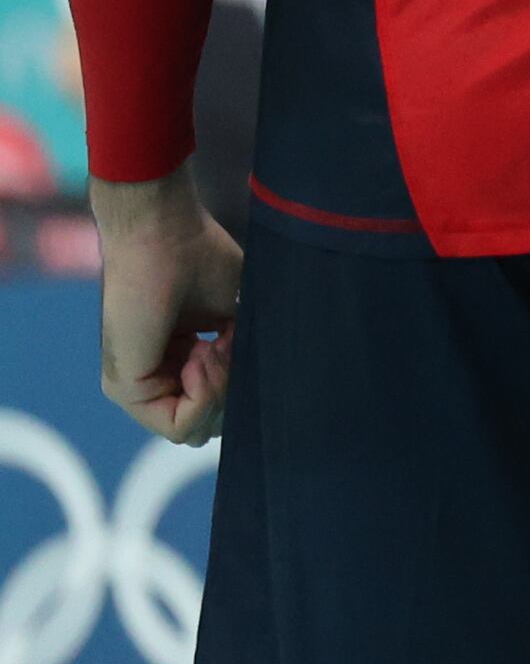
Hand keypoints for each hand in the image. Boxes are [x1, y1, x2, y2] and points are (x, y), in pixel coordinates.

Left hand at [92, 173, 239, 446]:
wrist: (163, 233)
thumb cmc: (200, 259)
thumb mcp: (236, 318)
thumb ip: (243, 355)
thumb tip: (269, 386)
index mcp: (176, 360)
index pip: (214, 407)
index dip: (241, 387)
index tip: (240, 342)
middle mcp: (152, 378)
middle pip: (206, 426)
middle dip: (234, 394)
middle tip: (232, 345)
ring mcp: (134, 388)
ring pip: (193, 430)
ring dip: (221, 392)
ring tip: (220, 345)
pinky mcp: (126, 388)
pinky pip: (178, 424)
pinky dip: (205, 395)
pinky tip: (205, 353)